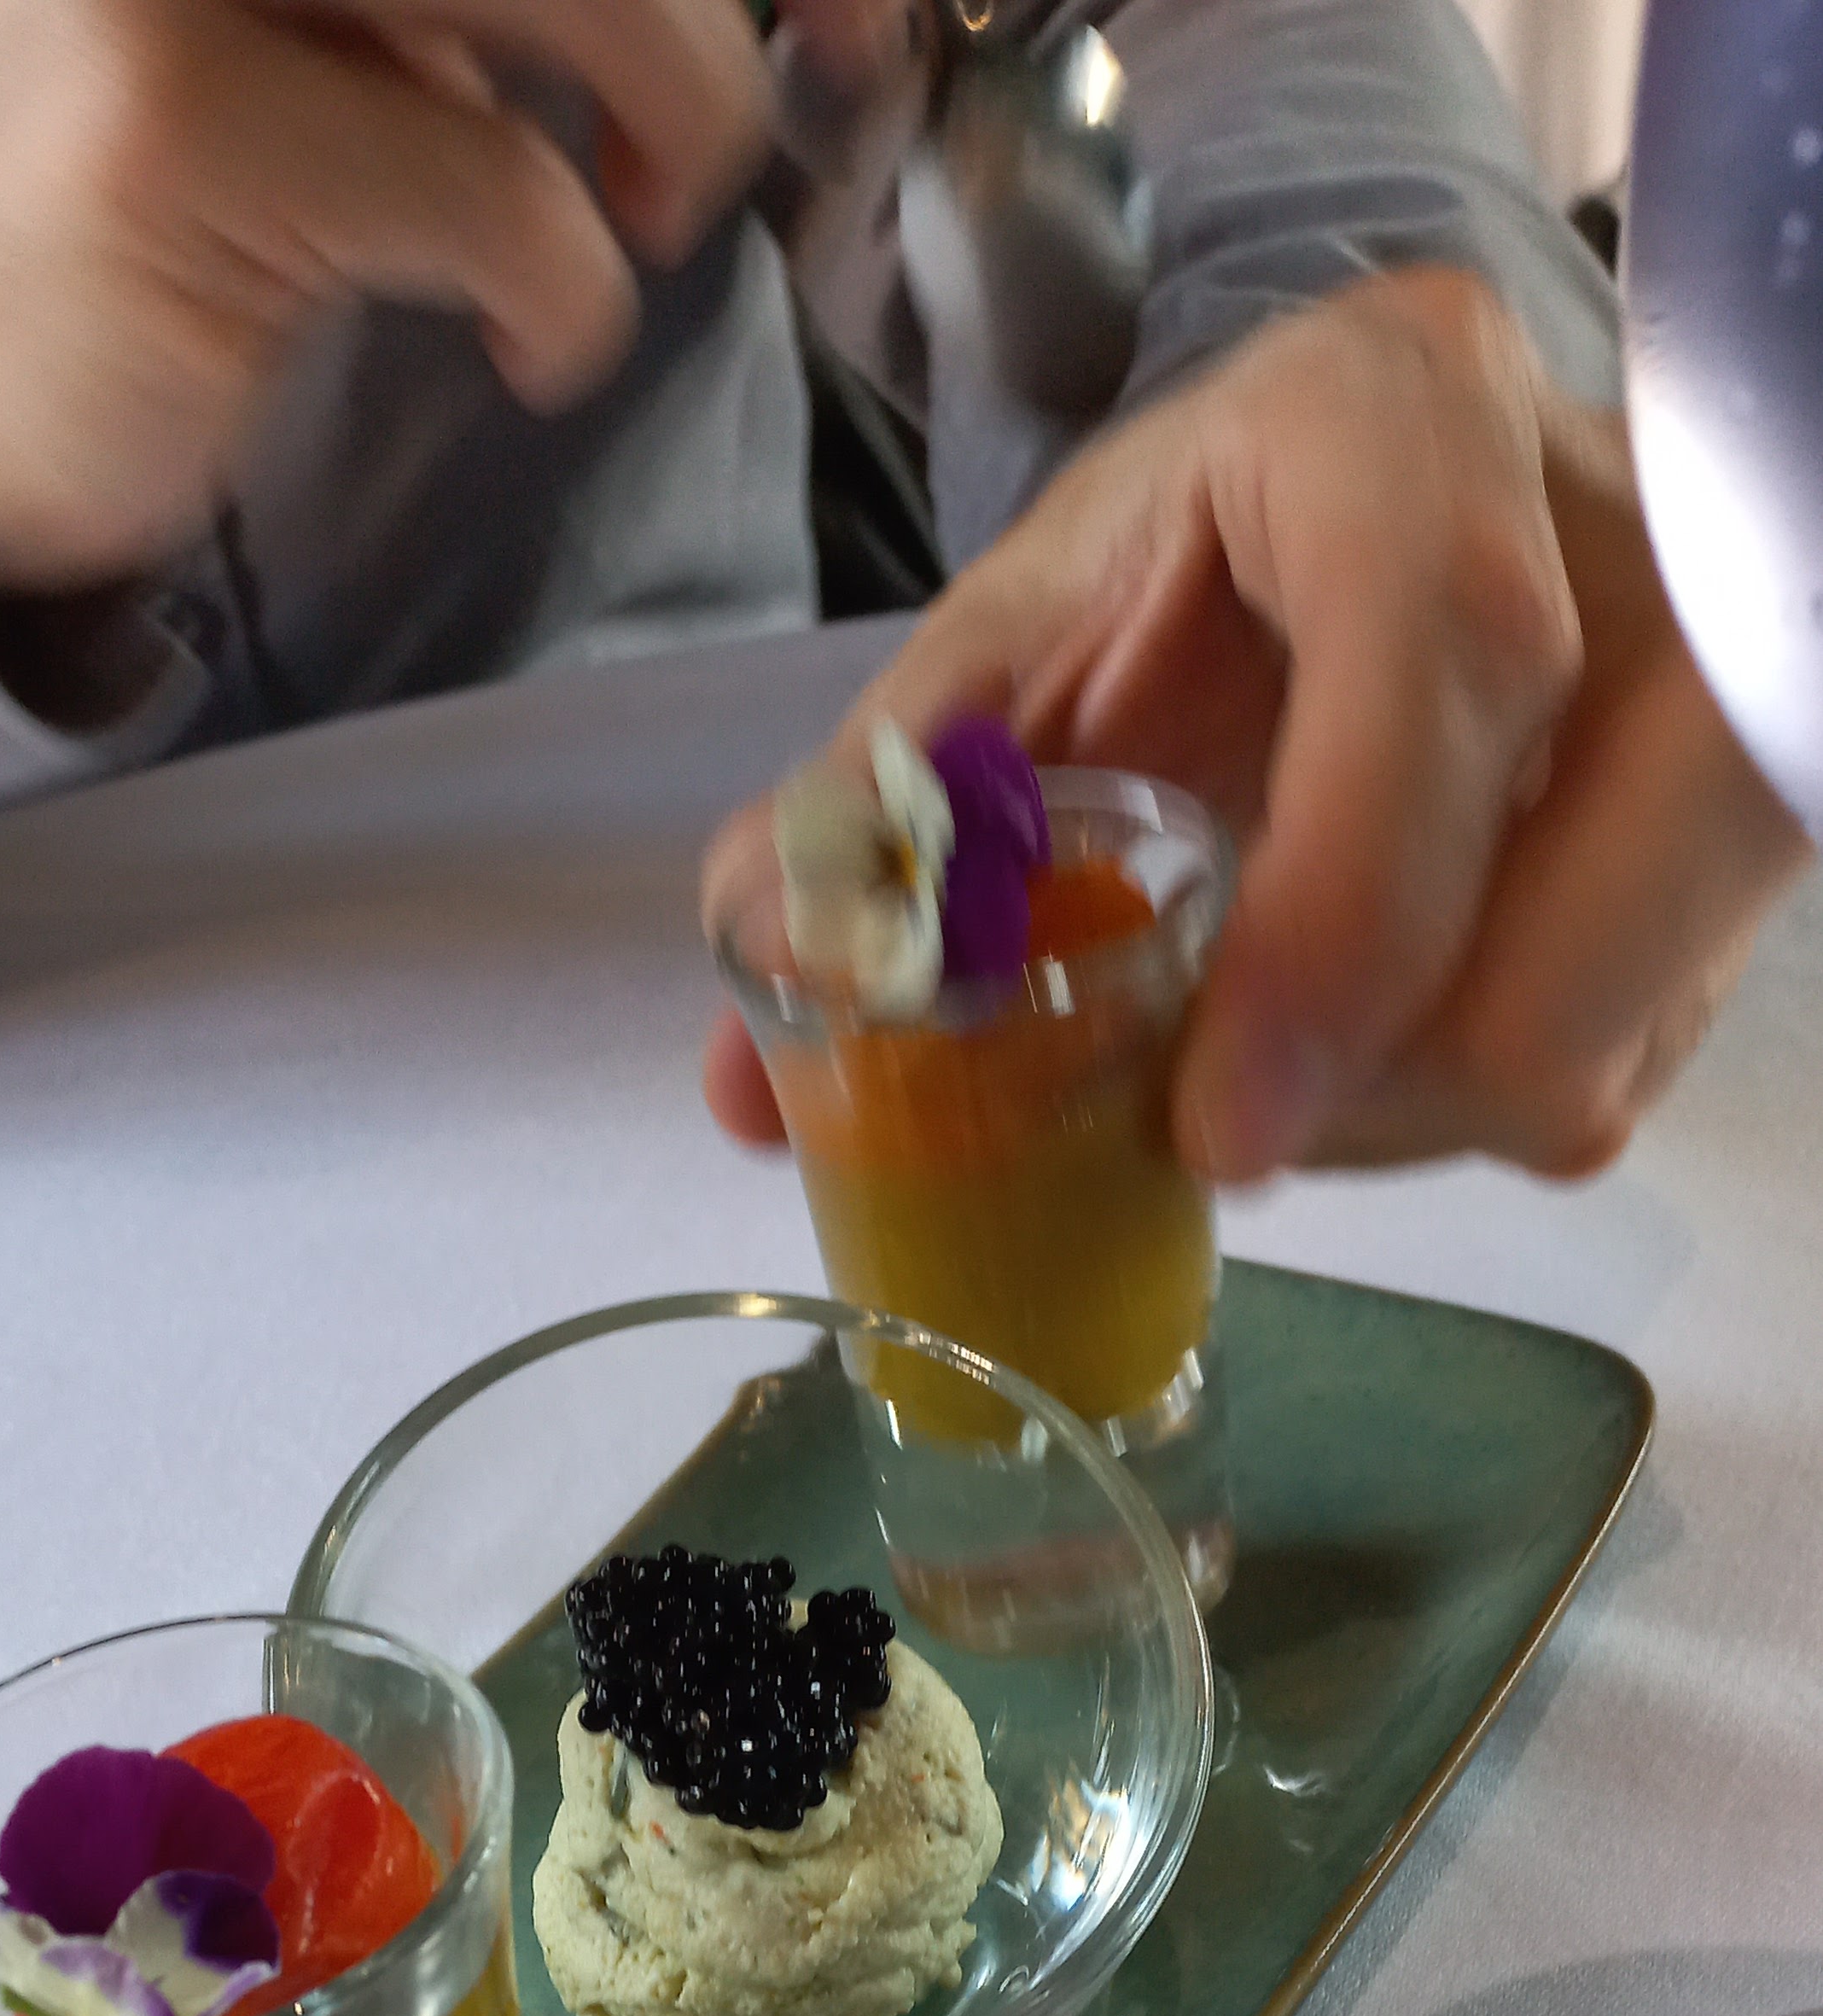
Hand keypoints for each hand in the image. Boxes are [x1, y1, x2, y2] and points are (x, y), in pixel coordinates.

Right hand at [0, 0, 883, 601]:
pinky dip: (568, 287)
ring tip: (645, 219)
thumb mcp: (313, 13)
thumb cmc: (130, 192)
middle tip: (747, 128)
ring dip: (677, 112)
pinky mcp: (168, 123)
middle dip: (715, 17)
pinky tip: (526, 342)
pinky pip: (493, 185)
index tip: (848, 10)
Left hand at [703, 268, 1812, 1181]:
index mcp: (1406, 425)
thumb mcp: (1027, 635)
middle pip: (1544, 945)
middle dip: (1343, 1097)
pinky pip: (1607, 1069)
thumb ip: (886, 826)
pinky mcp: (1734, 843)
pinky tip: (1365, 1030)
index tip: (1214, 1128)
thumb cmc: (1201, 547)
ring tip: (1271, 1049)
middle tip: (1202, 1116)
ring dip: (1385, 1117)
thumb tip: (753, 1086)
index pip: (1441, 666)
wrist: (1385, 477)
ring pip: (1582, 1046)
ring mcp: (1711, 701)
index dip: (1334, 930)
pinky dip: (1451, 1102)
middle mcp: (1611, 548)